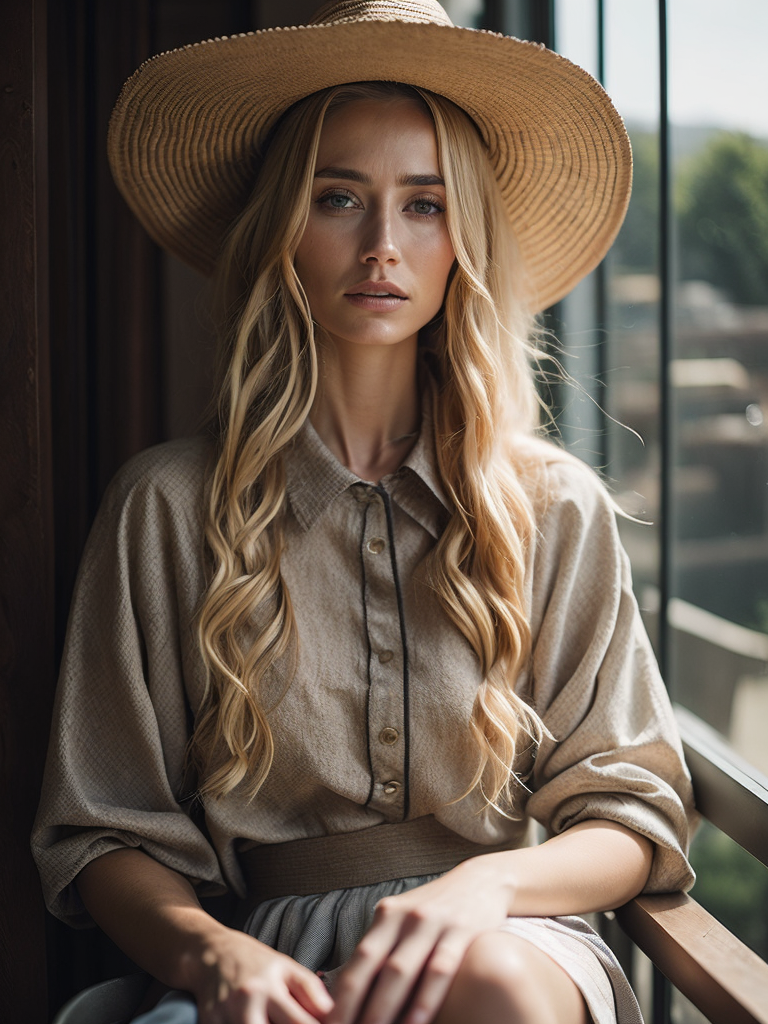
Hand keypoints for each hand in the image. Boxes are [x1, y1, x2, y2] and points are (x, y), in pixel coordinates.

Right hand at [188, 926, 333, 1023]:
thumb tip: (331, 1014)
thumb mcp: (286, 967)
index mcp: (272, 984)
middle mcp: (249, 998)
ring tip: (270, 1020)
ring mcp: (226, 1012)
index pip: (301, 1023)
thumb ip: (310, 991)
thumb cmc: (254, 962)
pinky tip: (254, 1022)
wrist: (210, 952)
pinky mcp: (208, 1021)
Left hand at [326, 858, 507, 1023]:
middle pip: (371, 965)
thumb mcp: (405, 919)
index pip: (357, 960)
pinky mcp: (461, 930)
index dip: (341, 994)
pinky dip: (426, 998)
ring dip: (384, 1007)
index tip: (329, 1023)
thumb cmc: (437, 911)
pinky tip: (416, 1023)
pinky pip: (440, 969)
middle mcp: (404, 916)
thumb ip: (384, 948)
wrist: (483, 880)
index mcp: (387, 915)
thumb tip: (353, 991)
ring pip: (401, 970)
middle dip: (354, 1005)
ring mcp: (432, 922)